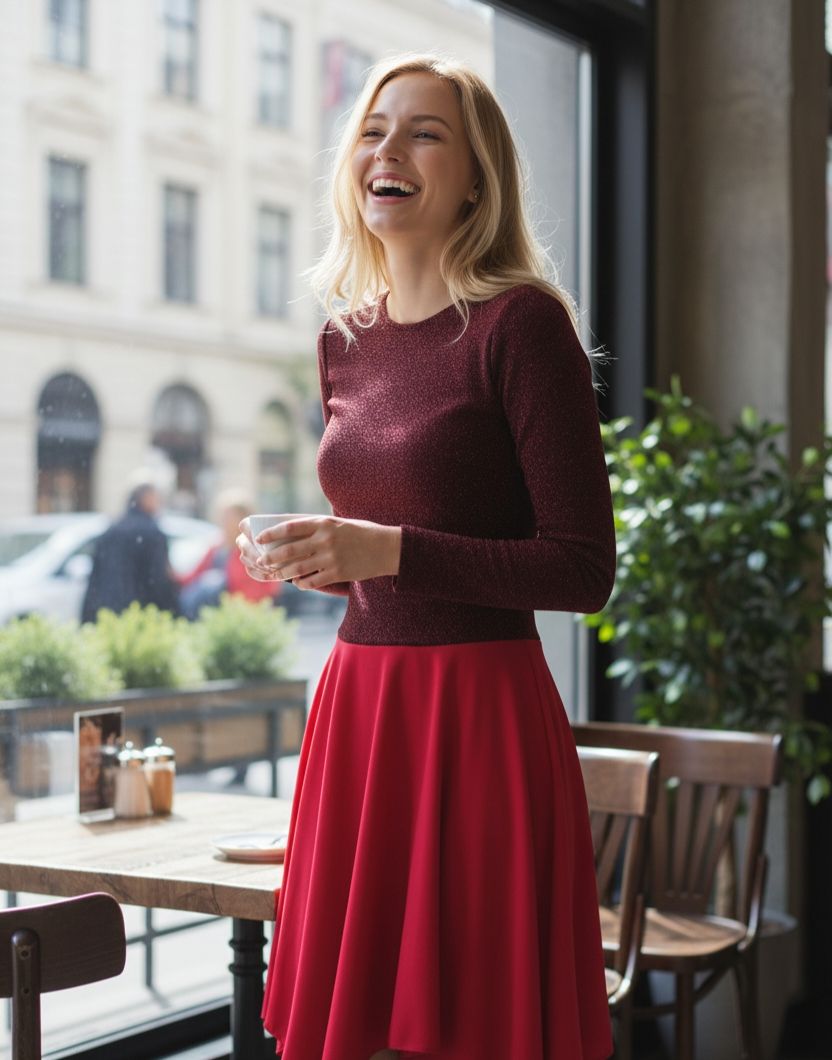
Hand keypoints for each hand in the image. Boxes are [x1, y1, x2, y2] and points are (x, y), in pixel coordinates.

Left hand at [243, 516, 401, 591]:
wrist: (386, 547)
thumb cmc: (362, 533)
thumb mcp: (339, 523)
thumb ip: (319, 527)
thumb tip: (294, 533)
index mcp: (324, 523)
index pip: (290, 527)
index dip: (272, 534)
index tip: (260, 538)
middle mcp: (325, 539)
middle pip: (290, 550)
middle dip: (272, 557)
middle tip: (261, 561)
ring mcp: (331, 557)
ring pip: (298, 568)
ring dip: (283, 573)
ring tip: (275, 575)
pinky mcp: (338, 572)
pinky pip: (313, 581)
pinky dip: (302, 583)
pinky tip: (298, 584)